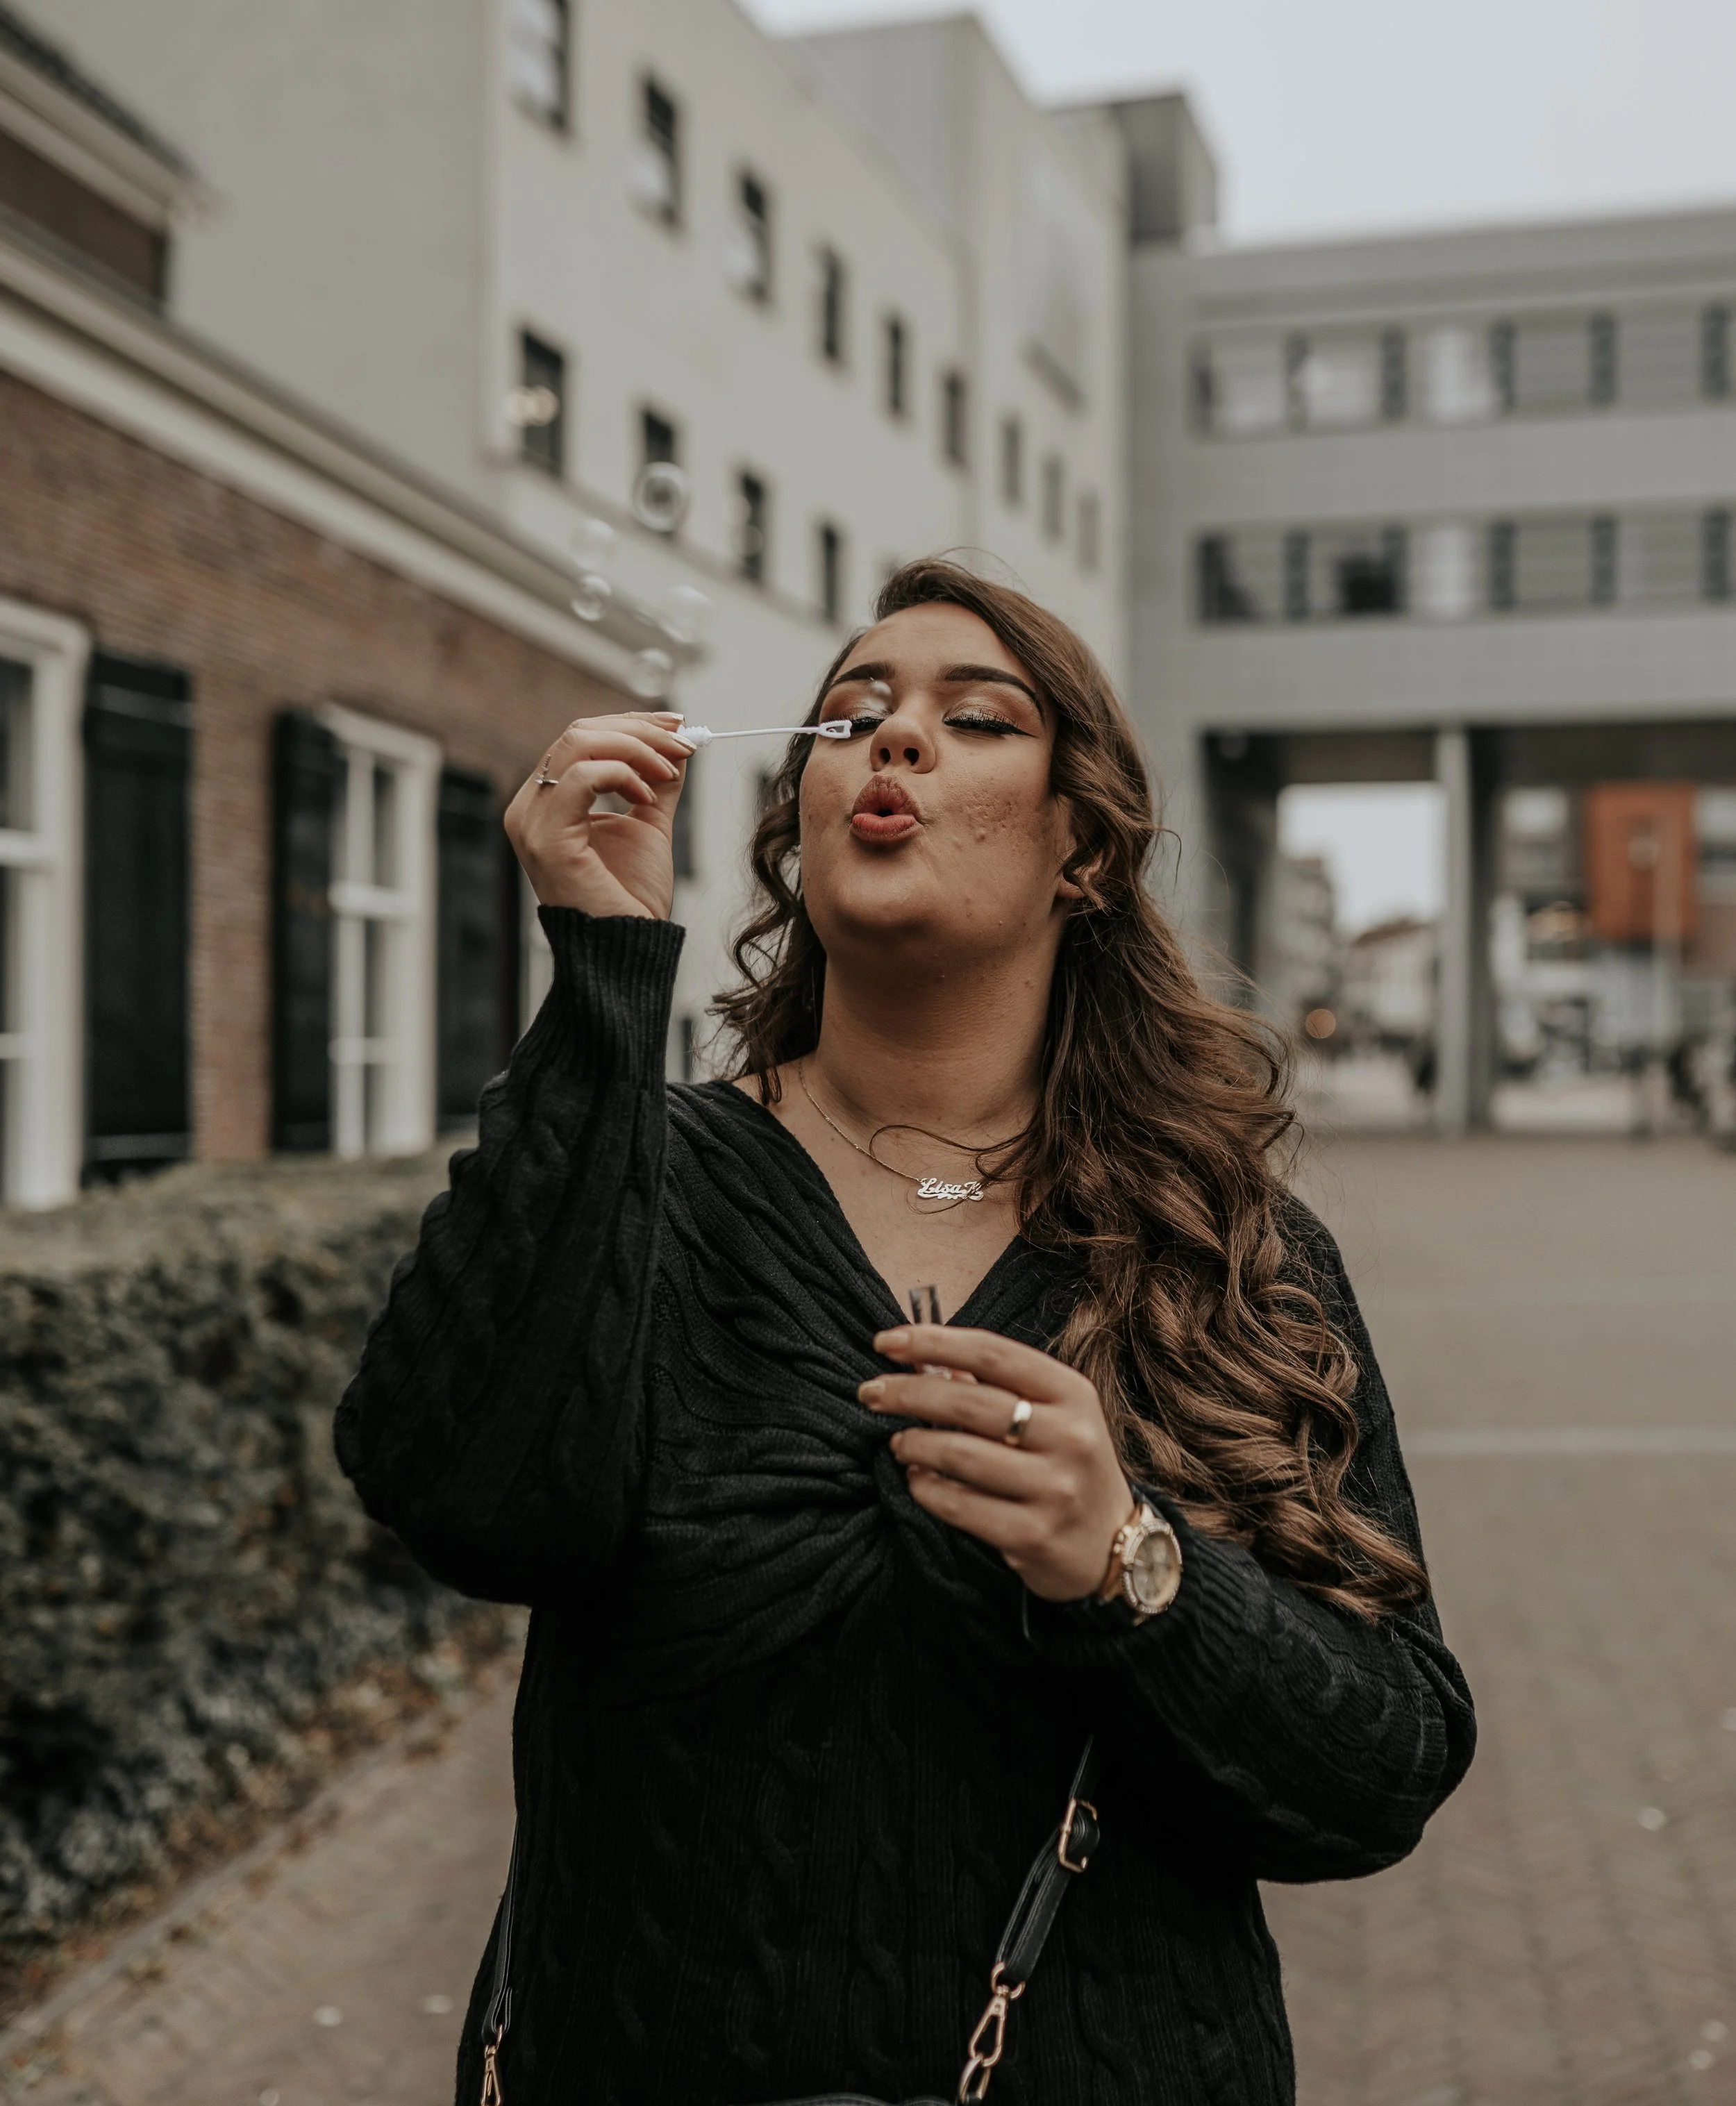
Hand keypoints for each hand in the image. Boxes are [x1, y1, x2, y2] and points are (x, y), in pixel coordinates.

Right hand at [504, 710, 693, 920]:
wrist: (627, 947)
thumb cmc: (631, 897)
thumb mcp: (648, 826)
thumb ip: (656, 784)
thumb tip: (678, 744)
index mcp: (547, 802)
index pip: (582, 739)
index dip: (632, 724)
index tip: (679, 725)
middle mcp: (529, 807)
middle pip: (580, 733)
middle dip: (639, 730)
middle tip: (683, 742)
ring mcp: (531, 822)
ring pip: (579, 744)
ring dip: (636, 747)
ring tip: (670, 769)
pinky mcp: (545, 838)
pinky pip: (581, 777)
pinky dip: (622, 774)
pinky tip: (647, 796)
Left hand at [860, 1325, 1135, 1602]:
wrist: (1111, 1544)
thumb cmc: (1067, 1464)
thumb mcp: (1050, 1414)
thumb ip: (993, 1386)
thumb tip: (922, 1359)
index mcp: (1072, 1394)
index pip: (992, 1353)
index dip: (933, 1342)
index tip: (885, 1342)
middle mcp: (1069, 1436)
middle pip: (968, 1402)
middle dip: (906, 1393)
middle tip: (870, 1393)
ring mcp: (1054, 1488)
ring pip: (958, 1454)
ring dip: (913, 1444)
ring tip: (898, 1442)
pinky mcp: (1034, 1534)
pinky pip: (959, 1505)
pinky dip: (925, 1489)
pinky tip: (916, 1480)